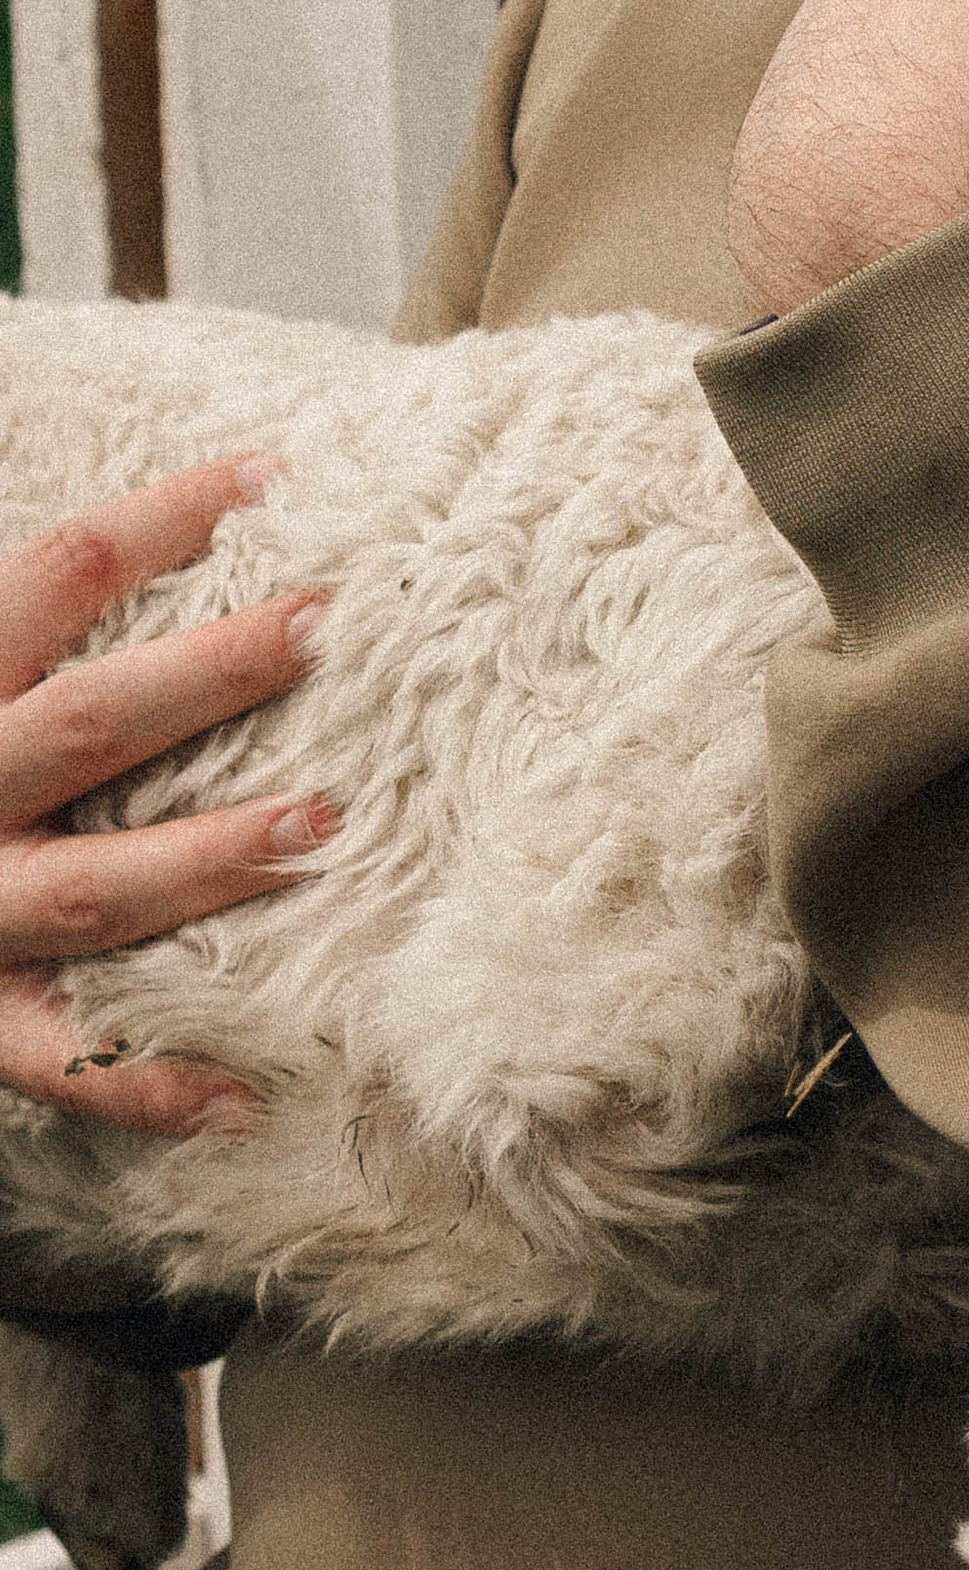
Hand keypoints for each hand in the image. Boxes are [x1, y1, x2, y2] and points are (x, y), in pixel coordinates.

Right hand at [0, 459, 331, 1136]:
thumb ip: (46, 620)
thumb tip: (205, 513)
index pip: (53, 571)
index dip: (158, 519)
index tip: (272, 475)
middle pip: (89, 721)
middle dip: (207, 675)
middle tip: (321, 623)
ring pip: (91, 889)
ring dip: (206, 859)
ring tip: (322, 824)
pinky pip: (62, 1061)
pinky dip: (150, 1083)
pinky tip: (246, 1093)